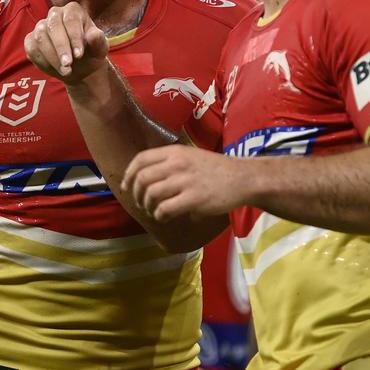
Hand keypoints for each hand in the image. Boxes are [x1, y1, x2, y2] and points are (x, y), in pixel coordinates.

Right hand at [24, 2, 108, 82]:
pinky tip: (55, 69)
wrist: (80, 66)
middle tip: (68, 64)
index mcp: (73, 10)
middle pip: (53, 26)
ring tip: (66, 71)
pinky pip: (32, 48)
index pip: (71, 20)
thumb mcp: (99, 48)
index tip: (79, 55)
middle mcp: (55, 14)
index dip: (74, 38)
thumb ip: (98, 40)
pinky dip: (43, 61)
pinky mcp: (31, 39)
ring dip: (52, 57)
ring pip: (40, 38)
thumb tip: (93, 34)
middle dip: (61, 47)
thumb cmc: (92, 52)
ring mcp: (41, 26)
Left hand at [122, 144, 245, 221]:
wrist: (243, 178)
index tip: (126, 186)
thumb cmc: (217, 169)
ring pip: (151, 195)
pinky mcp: (194, 199)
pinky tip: (165, 217)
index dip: (129, 174)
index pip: (141, 160)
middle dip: (136, 194)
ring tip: (154, 212)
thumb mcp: (191, 156)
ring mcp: (185, 181)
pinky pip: (165, 209)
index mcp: (175, 151)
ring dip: (148, 207)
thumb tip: (146, 179)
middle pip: (142, 179)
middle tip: (141, 203)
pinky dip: (160, 216)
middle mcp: (177, 164)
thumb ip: (170, 163)